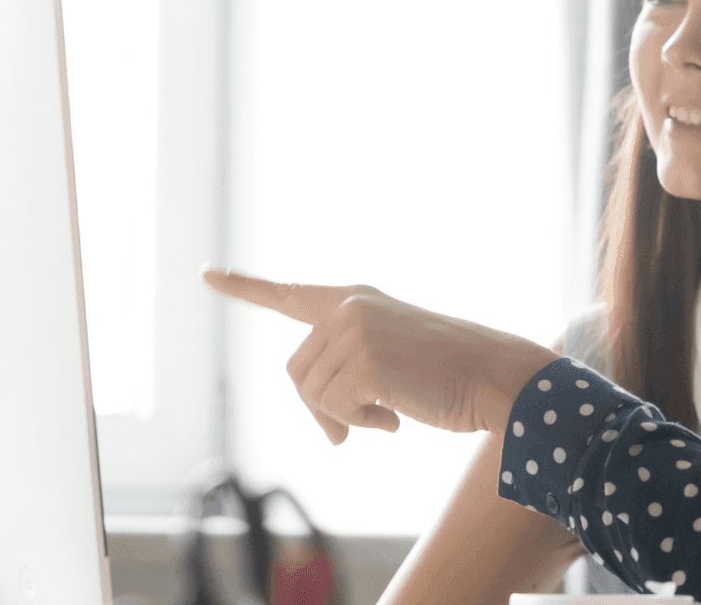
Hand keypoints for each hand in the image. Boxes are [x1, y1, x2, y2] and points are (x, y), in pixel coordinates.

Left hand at [202, 267, 557, 443]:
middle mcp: (349, 308)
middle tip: (357, 427)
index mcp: (355, 300)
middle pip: (297, 373)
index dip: (244, 287)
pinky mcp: (363, 361)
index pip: (289, 295)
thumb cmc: (451, 375)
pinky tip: (397, 418)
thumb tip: (328, 426)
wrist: (495, 376)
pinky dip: (362, 425)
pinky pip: (335, 411)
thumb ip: (349, 374)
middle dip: (322, 408)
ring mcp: (354, 331)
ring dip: (346, 419)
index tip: (206, 273)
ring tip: (390, 413)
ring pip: (312, 396)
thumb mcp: (392, 360)